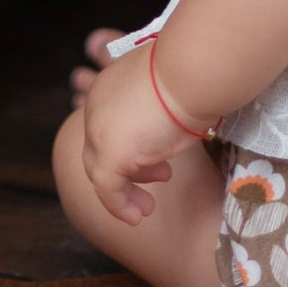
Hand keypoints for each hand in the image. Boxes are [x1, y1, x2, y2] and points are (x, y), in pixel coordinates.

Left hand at [79, 42, 200, 224]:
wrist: (191, 70)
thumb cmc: (191, 73)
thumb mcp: (168, 88)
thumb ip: (159, 104)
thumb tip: (172, 120)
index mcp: (108, 87)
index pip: (109, 124)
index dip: (132, 143)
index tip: (159, 156)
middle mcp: (96, 108)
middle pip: (101, 149)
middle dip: (130, 170)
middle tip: (161, 176)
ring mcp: (99, 133)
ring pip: (101, 171)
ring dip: (125, 191)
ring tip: (148, 207)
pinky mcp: (109, 156)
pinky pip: (107, 189)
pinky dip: (119, 206)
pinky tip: (135, 217)